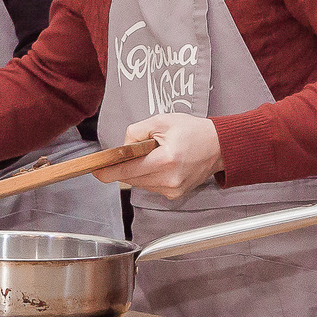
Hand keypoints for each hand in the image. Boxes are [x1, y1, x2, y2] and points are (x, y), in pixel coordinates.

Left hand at [102, 114, 222, 200]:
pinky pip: (151, 186)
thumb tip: (122, 148)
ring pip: (140, 183)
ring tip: (154, 155)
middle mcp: (170, 179)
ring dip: (139, 170)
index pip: (129, 170)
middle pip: (132, 178)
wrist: (219, 146)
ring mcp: (173, 190)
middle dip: (126, 165)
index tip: (96, 171)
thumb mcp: (161, 121)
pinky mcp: (175, 195)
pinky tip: (161, 164)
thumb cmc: (193, 131)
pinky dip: (150, 176)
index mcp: (166, 160)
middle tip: (132, 151)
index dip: (109, 171)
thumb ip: (136, 132)